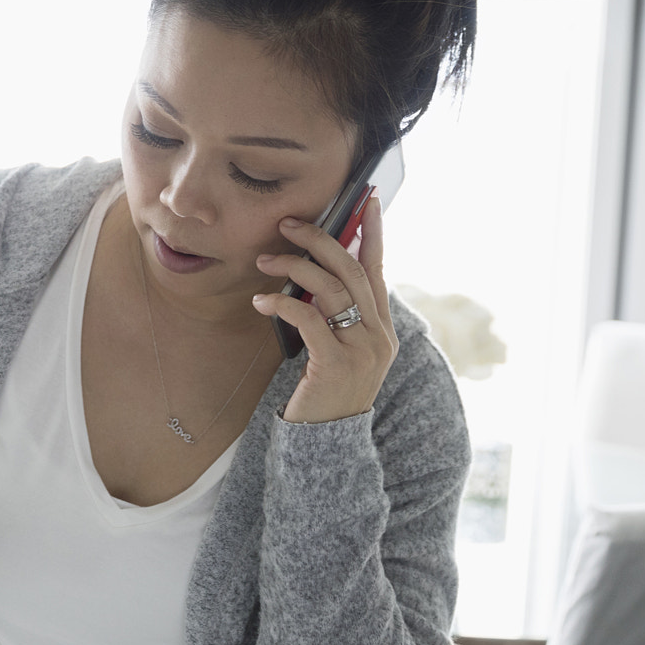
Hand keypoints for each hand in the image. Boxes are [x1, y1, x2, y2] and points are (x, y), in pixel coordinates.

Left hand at [252, 197, 398, 424]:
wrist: (326, 443)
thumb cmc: (325, 392)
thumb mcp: (338, 350)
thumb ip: (336, 315)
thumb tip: (315, 273)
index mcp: (382, 328)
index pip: (379, 269)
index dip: (373, 233)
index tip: (368, 201)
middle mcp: (378, 335)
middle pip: (352, 270)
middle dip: (320, 240)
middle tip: (288, 225)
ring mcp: (361, 350)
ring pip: (330, 289)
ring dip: (292, 268)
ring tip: (264, 262)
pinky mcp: (334, 365)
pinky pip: (308, 319)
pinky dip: (282, 303)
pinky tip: (262, 302)